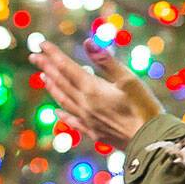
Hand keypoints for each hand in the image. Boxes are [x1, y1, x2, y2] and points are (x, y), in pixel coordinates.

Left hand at [30, 39, 164, 146]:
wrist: (150, 141)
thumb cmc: (144, 107)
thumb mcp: (129, 80)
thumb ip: (106, 61)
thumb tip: (87, 42)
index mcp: (92, 89)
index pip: (67, 68)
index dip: (54, 55)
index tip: (41, 44)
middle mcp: (84, 104)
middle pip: (61, 83)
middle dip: (47, 67)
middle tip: (34, 56)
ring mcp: (87, 119)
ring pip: (64, 100)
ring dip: (52, 87)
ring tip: (43, 77)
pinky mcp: (94, 132)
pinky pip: (72, 120)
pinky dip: (62, 113)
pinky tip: (57, 111)